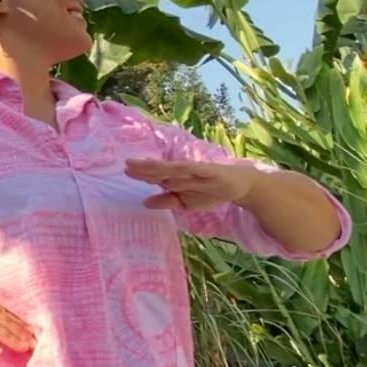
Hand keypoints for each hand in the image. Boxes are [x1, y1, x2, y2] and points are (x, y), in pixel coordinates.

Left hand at [125, 159, 257, 210]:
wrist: (240, 185)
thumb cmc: (211, 190)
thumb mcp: (186, 202)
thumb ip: (167, 201)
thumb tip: (144, 203)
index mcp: (177, 179)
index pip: (156, 176)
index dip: (142, 173)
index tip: (125, 170)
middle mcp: (184, 172)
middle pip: (162, 170)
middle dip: (145, 168)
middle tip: (127, 165)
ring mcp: (197, 171)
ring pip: (174, 170)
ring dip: (159, 167)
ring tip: (142, 164)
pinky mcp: (210, 172)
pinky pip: (195, 171)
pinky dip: (183, 169)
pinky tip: (170, 168)